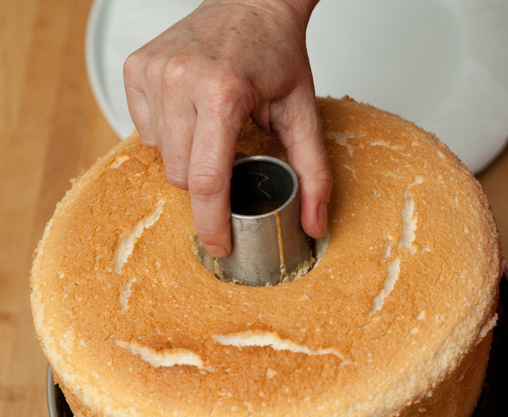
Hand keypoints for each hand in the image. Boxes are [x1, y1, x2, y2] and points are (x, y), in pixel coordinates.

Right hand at [123, 0, 331, 255]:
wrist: (251, 0)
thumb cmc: (275, 52)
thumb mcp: (304, 113)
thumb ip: (314, 173)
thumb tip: (315, 224)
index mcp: (222, 92)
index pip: (206, 181)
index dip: (211, 223)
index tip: (219, 245)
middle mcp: (180, 77)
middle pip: (181, 176)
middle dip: (205, 184)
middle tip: (229, 158)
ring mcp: (154, 70)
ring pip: (161, 156)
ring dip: (187, 157)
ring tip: (211, 130)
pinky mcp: (136, 67)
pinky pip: (146, 130)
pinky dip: (169, 135)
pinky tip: (191, 114)